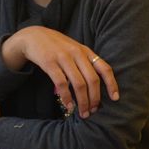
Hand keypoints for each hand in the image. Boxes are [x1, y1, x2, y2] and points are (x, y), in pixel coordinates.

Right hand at [2, 27, 118, 118]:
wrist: (33, 36)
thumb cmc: (57, 46)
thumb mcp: (74, 50)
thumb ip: (85, 64)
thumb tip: (95, 88)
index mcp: (86, 51)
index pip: (105, 68)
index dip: (112, 84)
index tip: (115, 98)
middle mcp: (77, 53)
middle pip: (92, 80)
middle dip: (95, 98)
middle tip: (93, 111)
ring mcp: (64, 58)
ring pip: (79, 84)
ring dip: (82, 101)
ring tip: (83, 113)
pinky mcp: (50, 63)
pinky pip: (62, 83)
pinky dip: (67, 97)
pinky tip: (68, 106)